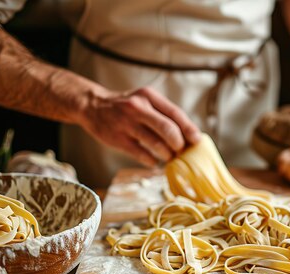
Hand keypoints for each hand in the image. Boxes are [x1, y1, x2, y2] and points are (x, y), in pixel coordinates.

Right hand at [80, 87, 200, 166]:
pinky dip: (152, 161)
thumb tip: (190, 135)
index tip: (197, 141)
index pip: (175, 114)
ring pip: (157, 144)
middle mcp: (138, 107)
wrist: (92, 105)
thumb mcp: (145, 101)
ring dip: (168, 155)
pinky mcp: (117, 139)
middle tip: (181, 151)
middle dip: (179, 145)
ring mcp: (126, 123)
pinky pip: (142, 155)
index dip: (189, 129)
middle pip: (168, 130)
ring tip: (169, 157)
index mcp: (149, 96)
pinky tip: (154, 161)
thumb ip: (164, 114)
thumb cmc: (127, 107)